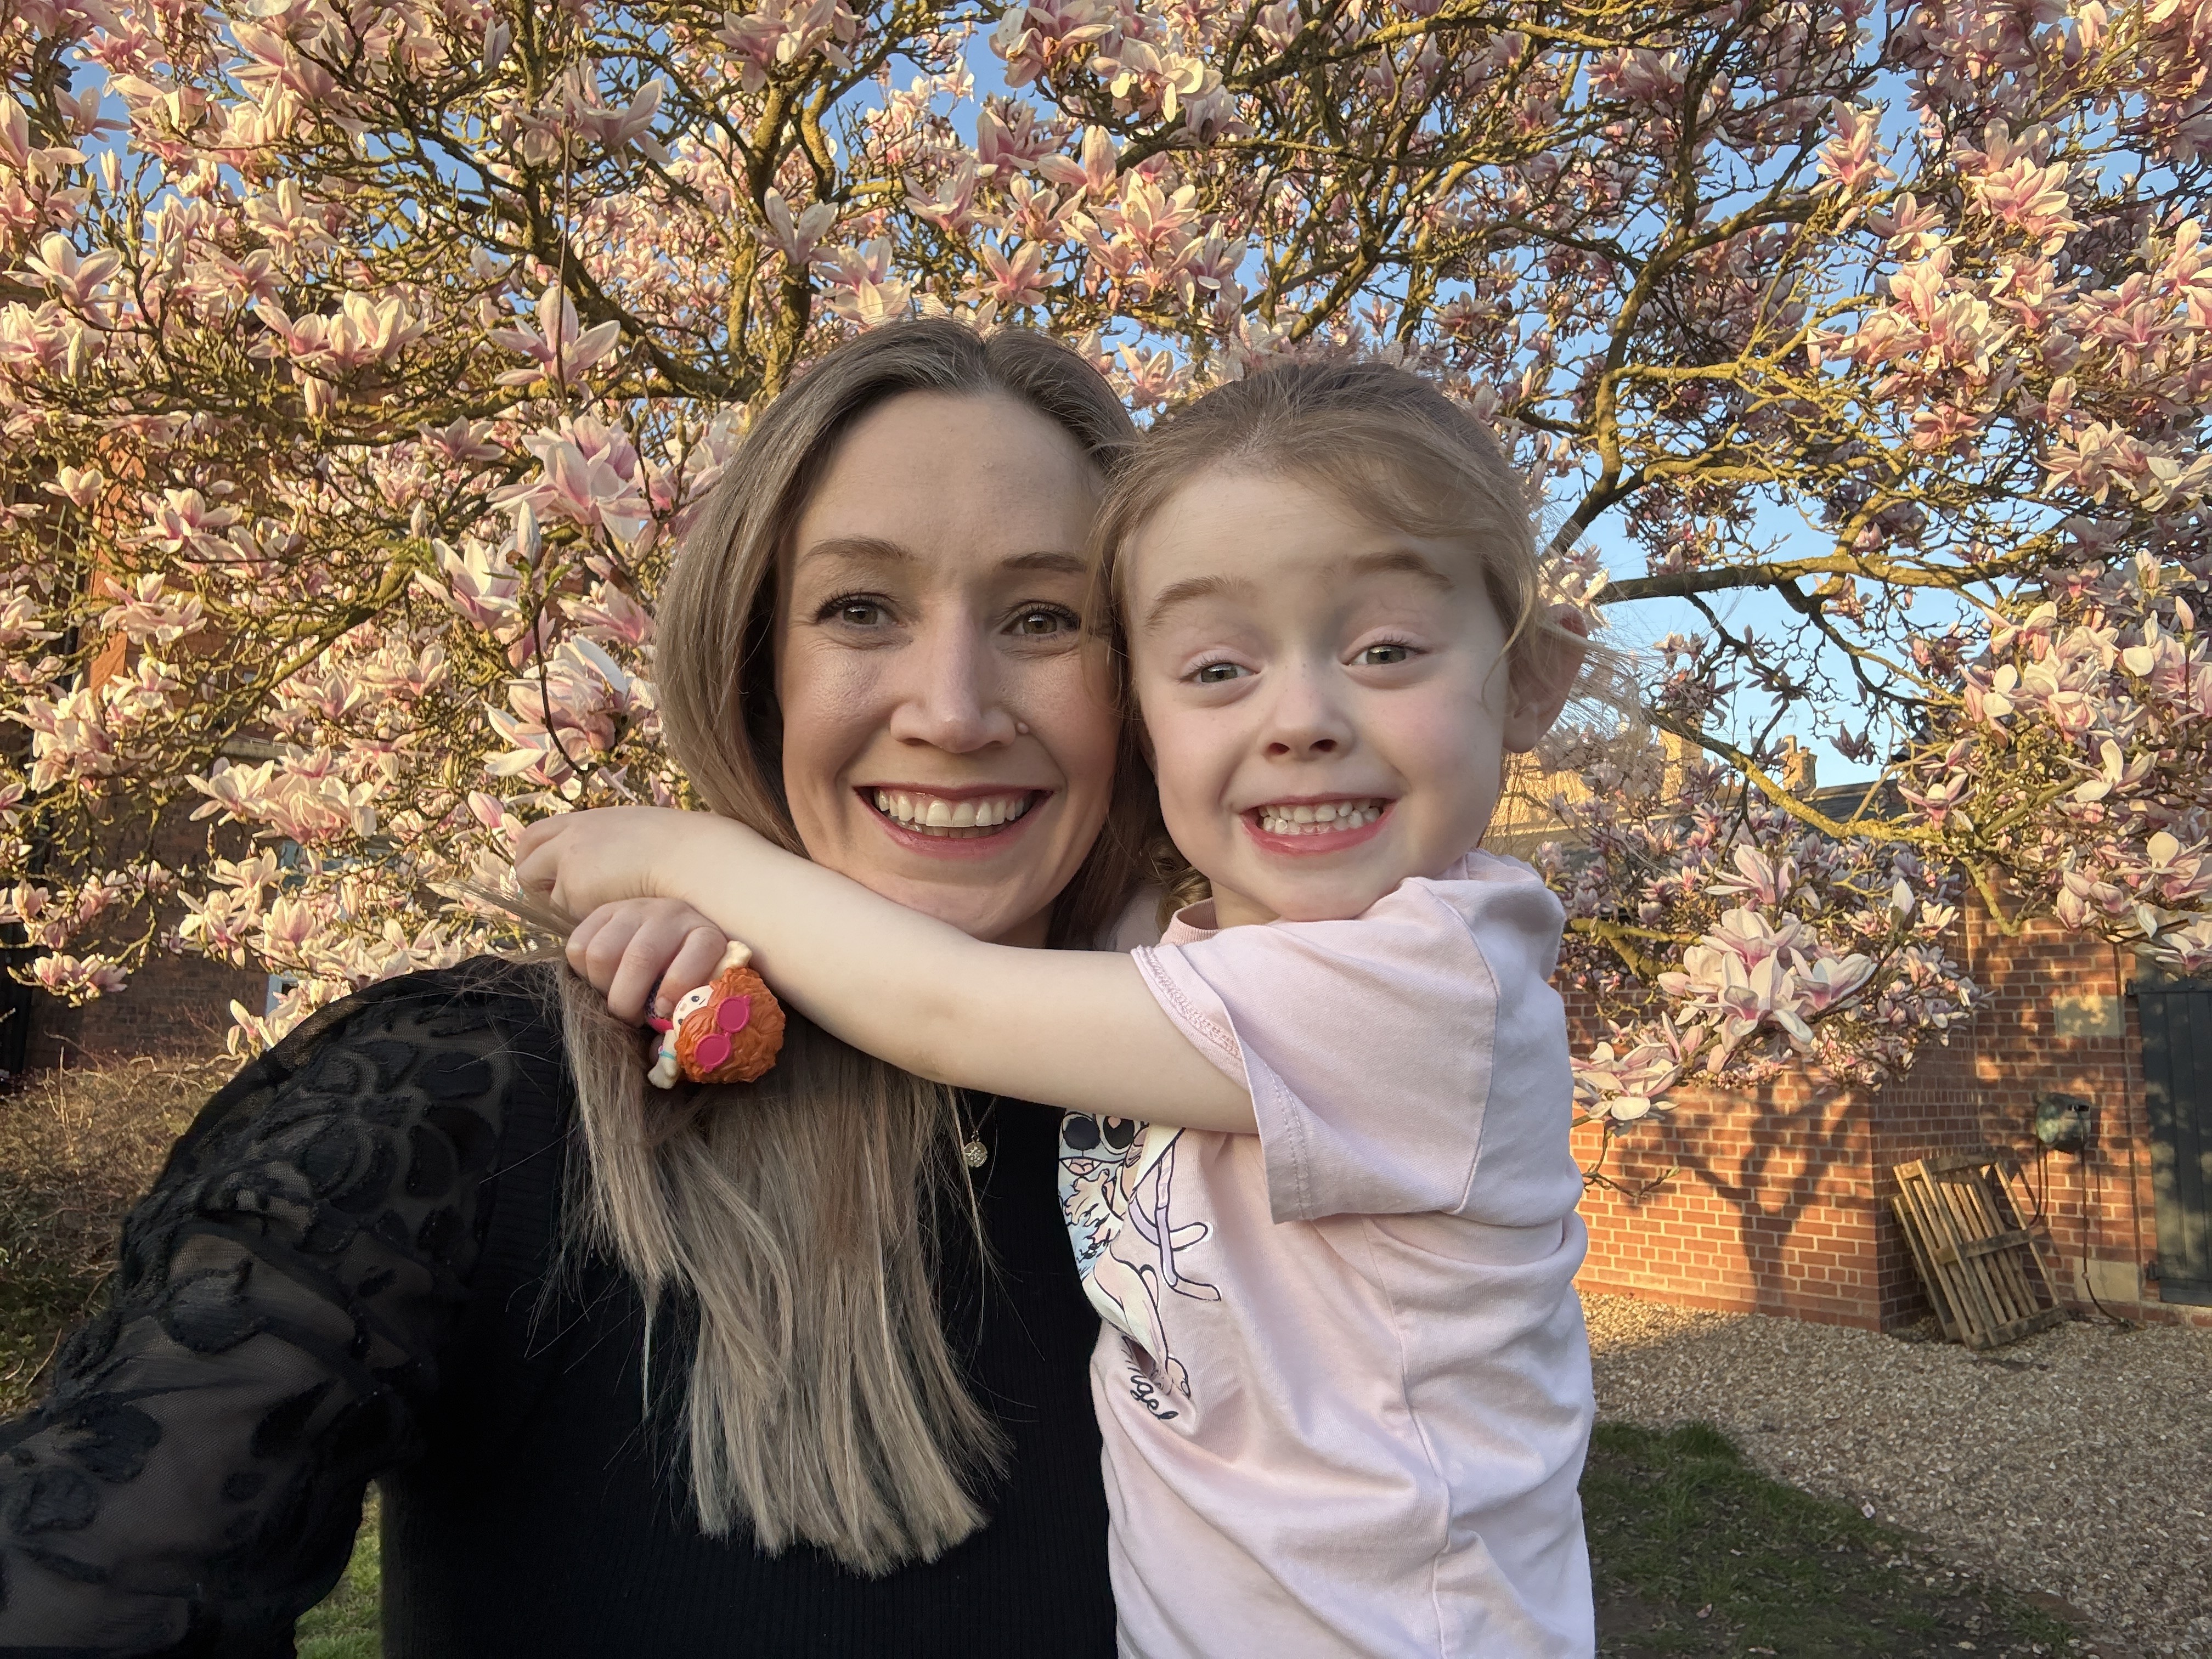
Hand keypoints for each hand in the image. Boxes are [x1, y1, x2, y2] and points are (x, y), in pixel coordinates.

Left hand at [513, 806, 736, 920]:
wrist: (691, 858)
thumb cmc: (679, 850)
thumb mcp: (640, 834)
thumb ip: (616, 843)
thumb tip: (610, 861)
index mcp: (589, 819)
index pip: (540, 832)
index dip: (535, 854)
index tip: (543, 872)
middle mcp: (574, 835)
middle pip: (526, 854)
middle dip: (530, 877)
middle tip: (545, 895)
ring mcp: (571, 860)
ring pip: (547, 890)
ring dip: (562, 903)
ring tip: (591, 914)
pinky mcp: (575, 888)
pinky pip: (566, 912)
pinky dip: (581, 919)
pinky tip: (606, 921)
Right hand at [569, 899, 730, 1023]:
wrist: (664, 932)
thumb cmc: (680, 976)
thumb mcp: (691, 994)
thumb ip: (679, 1021)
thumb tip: (655, 1056)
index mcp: (705, 936)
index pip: (698, 953)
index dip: (678, 986)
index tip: (663, 1012)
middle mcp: (672, 916)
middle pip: (640, 958)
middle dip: (627, 1000)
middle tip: (630, 1018)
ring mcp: (635, 910)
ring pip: (602, 953)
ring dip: (601, 987)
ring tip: (613, 996)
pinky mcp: (604, 911)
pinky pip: (578, 945)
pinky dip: (582, 971)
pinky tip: (600, 979)